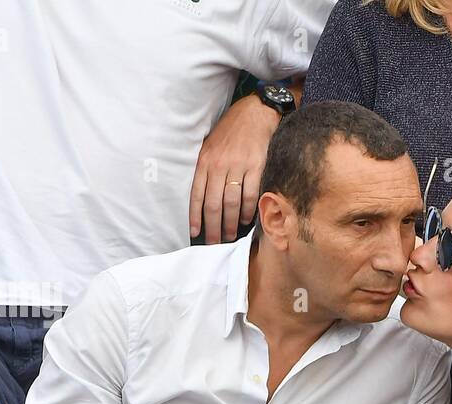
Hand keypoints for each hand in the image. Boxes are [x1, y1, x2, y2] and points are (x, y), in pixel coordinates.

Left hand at [189, 94, 281, 243]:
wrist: (255, 113)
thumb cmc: (231, 131)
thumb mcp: (210, 145)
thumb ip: (205, 168)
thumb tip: (202, 196)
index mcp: (205, 161)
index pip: (196, 194)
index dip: (195, 216)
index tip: (195, 233)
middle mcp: (219, 165)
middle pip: (213, 204)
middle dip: (213, 227)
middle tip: (215, 241)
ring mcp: (238, 166)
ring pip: (231, 203)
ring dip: (231, 223)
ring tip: (230, 236)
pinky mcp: (256, 166)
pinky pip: (250, 195)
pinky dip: (248, 211)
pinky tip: (246, 220)